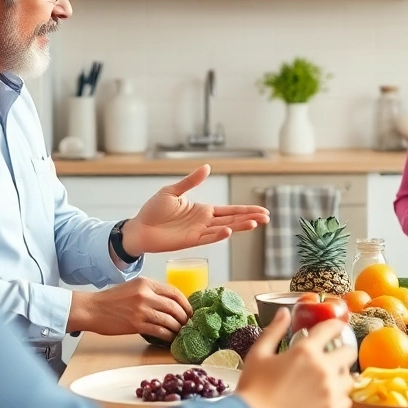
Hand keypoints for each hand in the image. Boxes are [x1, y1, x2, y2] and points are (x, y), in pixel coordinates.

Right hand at [67, 278, 192, 339]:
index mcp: (146, 283)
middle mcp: (145, 294)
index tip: (189, 311)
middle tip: (187, 323)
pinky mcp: (136, 324)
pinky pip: (159, 331)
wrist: (92, 309)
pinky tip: (169, 338)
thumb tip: (170, 303)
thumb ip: (151, 292)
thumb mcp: (133, 287)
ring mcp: (141, 310)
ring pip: (169, 320)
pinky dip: (168, 336)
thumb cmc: (111, 300)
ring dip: (177, 327)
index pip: (174, 291)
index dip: (185, 303)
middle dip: (184, 317)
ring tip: (179, 331)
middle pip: (174, 306)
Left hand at [122, 165, 269, 254]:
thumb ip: (191, 182)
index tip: (262, 211)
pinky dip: (219, 235)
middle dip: (250, 218)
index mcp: (203, 210)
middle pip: (232, 220)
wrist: (139, 227)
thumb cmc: (153, 210)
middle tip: (267, 218)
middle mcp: (204, 222)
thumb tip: (207, 167)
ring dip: (240, 227)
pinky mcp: (190, 241)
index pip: (230, 210)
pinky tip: (230, 231)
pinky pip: (208, 238)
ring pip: (225, 229)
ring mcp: (199, 232)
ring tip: (256, 224)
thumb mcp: (173, 191)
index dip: (246, 211)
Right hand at [236, 309, 354, 407]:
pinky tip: (329, 397)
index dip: (336, 326)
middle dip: (343, 351)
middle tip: (333, 356)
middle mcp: (323, 368)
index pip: (331, 329)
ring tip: (330, 379)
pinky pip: (347, 400)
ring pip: (350, 378)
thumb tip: (284, 312)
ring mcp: (329, 391)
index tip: (336, 328)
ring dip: (342, 376)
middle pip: (349, 352)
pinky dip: (341, 398)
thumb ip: (274, 330)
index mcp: (305, 351)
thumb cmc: (252, 386)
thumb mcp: (259, 352)